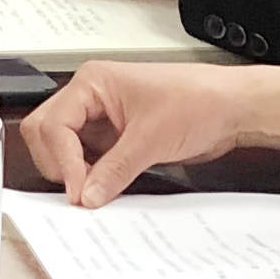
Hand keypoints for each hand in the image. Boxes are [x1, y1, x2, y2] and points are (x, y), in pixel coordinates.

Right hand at [20, 61, 279, 206]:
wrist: (233, 109)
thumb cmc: (199, 100)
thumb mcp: (153, 138)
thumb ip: (115, 169)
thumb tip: (87, 195)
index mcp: (92, 83)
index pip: (55, 124)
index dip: (63, 160)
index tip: (79, 191)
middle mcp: (90, 98)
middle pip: (46, 132)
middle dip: (58, 163)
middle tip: (79, 193)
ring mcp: (100, 118)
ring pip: (62, 147)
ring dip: (72, 171)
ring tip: (91, 193)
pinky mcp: (113, 137)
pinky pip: (86, 158)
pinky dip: (88, 176)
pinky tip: (101, 190)